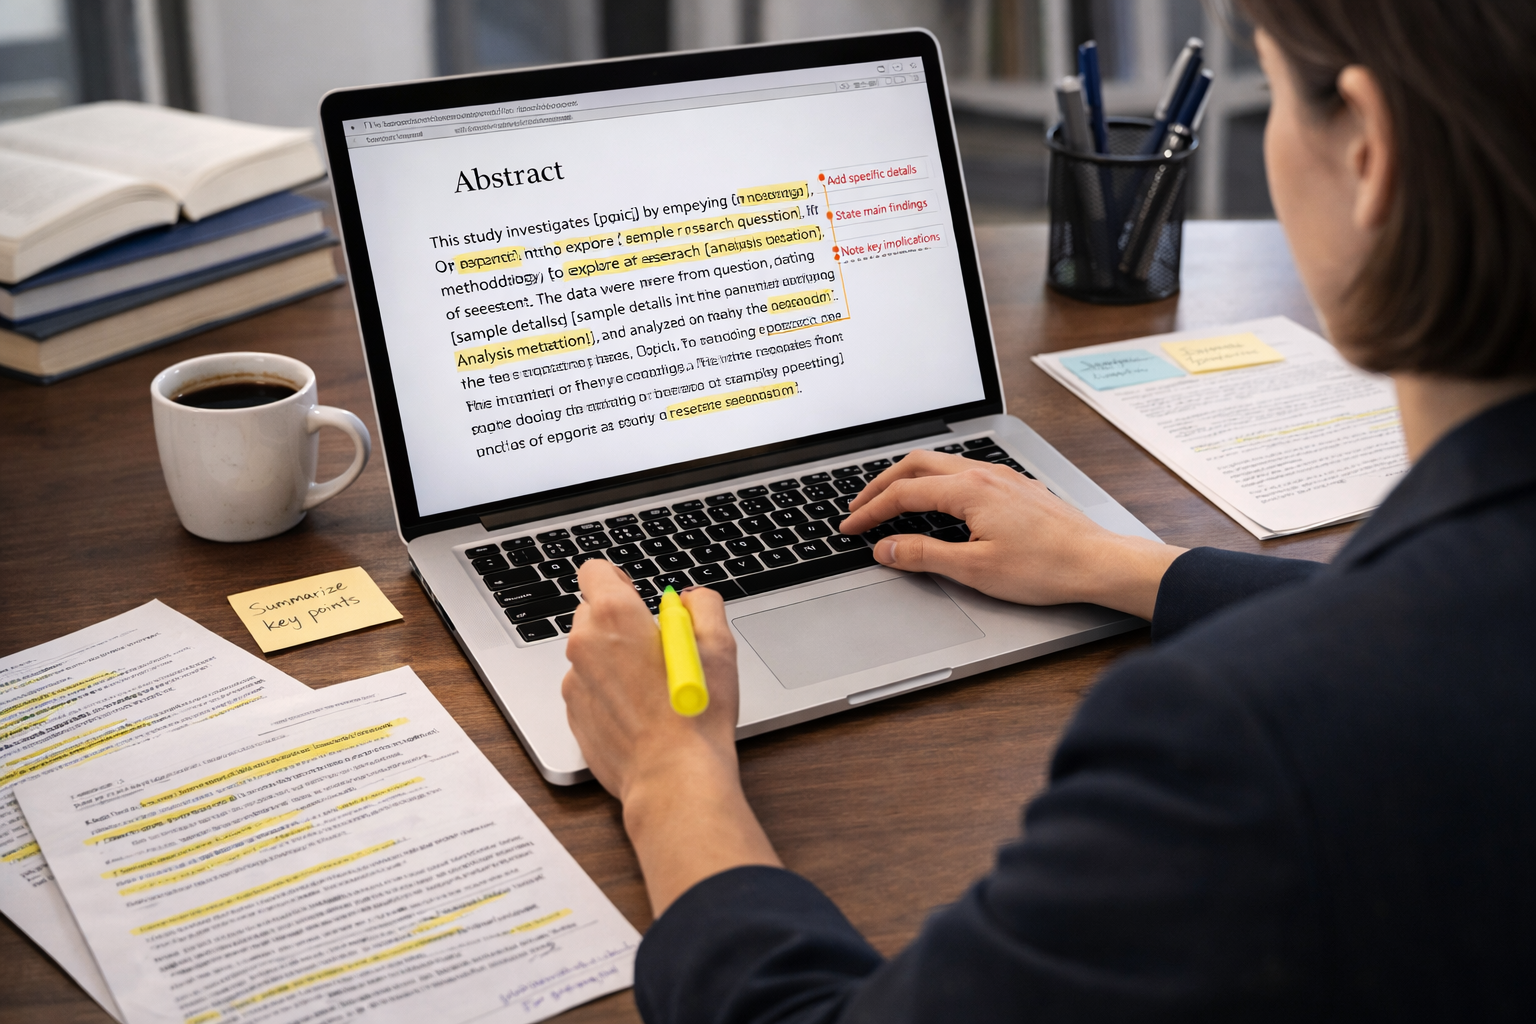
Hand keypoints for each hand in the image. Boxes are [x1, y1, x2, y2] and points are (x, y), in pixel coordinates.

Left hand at [562, 559, 778, 914]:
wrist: (673, 777)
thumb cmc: (695, 714)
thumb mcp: (718, 645)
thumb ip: (703, 604)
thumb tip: (691, 598)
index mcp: (615, 616)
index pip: (595, 571)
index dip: (619, 580)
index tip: (638, 597)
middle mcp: (585, 644)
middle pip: (592, 613)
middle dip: (621, 623)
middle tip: (658, 648)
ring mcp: (574, 682)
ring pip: (591, 655)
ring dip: (615, 661)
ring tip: (653, 688)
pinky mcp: (574, 715)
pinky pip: (589, 690)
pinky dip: (609, 694)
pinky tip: (640, 713)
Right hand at [840, 451, 1183, 618]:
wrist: (1097, 562)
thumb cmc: (1046, 566)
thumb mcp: (974, 569)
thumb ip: (924, 555)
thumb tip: (886, 549)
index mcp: (968, 489)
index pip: (903, 493)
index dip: (871, 511)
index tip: (850, 528)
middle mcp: (983, 473)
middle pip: (916, 464)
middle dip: (881, 484)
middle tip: (859, 507)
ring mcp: (1001, 476)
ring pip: (940, 464)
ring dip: (908, 479)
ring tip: (889, 500)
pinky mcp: (1014, 486)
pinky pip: (961, 471)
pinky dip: (934, 481)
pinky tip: (935, 501)